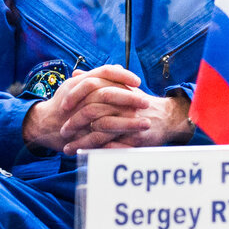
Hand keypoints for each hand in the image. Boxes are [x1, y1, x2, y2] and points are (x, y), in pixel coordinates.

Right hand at [21, 64, 140, 152]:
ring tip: (145, 124)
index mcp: (80, 82)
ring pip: (104, 117)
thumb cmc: (64, 103)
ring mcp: (77, 116)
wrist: (43, 124)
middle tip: (146, 103)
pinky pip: (98, 138)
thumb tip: (118, 67)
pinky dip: (116, 139)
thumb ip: (98, 77)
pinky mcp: (78, 135)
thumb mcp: (78, 84)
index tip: (138, 81)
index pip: (104, 72)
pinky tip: (131, 141)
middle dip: (129, 98)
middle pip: (106, 93)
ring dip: (127, 122)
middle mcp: (78, 97)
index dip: (122, 76)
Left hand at [59, 89, 192, 152]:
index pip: (90, 91)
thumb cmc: (139, 103)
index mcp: (118, 90)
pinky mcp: (136, 138)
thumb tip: (76, 73)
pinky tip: (85, 155)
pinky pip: (112, 147)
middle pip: (92, 112)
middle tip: (62, 132)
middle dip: (74, 123)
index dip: (74, 99)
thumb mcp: (120, 87)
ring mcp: (130, 122)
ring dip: (81, 141)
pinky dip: (96, 152)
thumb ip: (98, 80)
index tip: (61, 108)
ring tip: (67, 149)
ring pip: (100, 132)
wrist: (167, 117)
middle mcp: (123, 104)